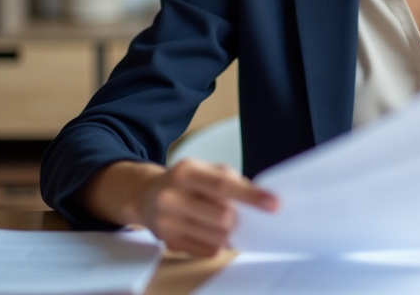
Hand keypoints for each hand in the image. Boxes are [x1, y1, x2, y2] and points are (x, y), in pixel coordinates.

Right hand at [87, 159, 277, 256]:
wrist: (146, 196)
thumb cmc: (184, 182)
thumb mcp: (204, 169)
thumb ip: (230, 180)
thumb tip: (258, 201)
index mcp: (185, 172)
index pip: (223, 185)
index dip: (251, 196)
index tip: (274, 204)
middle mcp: (171, 196)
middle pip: (223, 217)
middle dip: (237, 218)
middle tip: (235, 213)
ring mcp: (166, 222)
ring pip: (217, 238)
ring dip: (227, 232)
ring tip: (218, 221)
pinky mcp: (167, 243)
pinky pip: (207, 251)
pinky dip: (216, 243)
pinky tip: (207, 231)